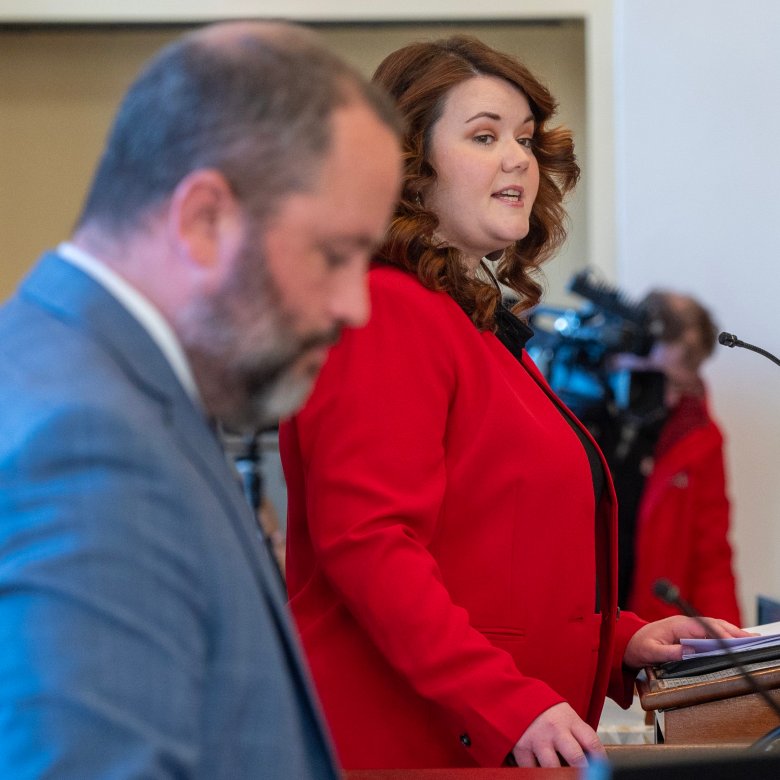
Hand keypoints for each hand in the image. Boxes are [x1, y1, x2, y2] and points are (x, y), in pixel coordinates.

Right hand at [511, 702, 605, 767]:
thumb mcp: (565, 714)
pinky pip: (532, 769)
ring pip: (554, 769)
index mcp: (569, 720)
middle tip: (583, 777)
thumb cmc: (545, 709)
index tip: (602, 771)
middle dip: (583, 773)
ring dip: (560, 776)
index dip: (601, 760)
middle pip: (576, 758)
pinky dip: (537, 773)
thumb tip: (592, 759)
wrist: (514, 695)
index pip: (592, 742)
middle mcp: (555, 730)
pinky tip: (541, 771)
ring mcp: (538, 739)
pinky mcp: (521, 747)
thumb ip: (577, 733)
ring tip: (562, 776)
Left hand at [623, 615, 750, 667]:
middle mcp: (683, 623)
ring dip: (730, 632)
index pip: (704, 627)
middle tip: (750, 640)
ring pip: (712, 626)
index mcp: (677, 625)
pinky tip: (733, 641)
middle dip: (732, 631)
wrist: (628, 642)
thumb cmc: (639, 647)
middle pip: (712, 624)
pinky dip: (722, 635)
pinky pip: (708, 632)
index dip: (721, 633)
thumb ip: (670, 652)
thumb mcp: (651, 652)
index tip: (735, 641)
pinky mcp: (686, 633)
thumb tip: (689, 652)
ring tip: (748, 640)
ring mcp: (686, 627)